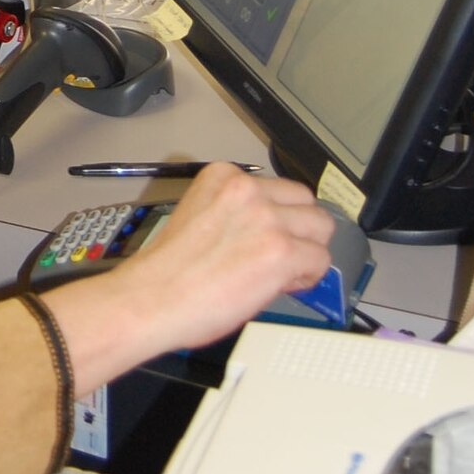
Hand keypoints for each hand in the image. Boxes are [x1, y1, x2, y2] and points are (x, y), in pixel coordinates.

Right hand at [86, 165, 334, 356]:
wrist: (152, 298)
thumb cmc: (166, 271)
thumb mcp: (198, 215)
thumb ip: (234, 213)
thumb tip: (264, 232)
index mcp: (222, 176)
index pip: (275, 186)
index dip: (275, 215)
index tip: (265, 234)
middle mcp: (248, 190)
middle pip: (305, 200)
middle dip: (298, 228)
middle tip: (282, 251)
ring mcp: (267, 219)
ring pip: (321, 227)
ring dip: (307, 250)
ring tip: (283, 270)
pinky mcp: (281, 251)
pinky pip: (320, 261)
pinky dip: (307, 277)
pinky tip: (282, 285)